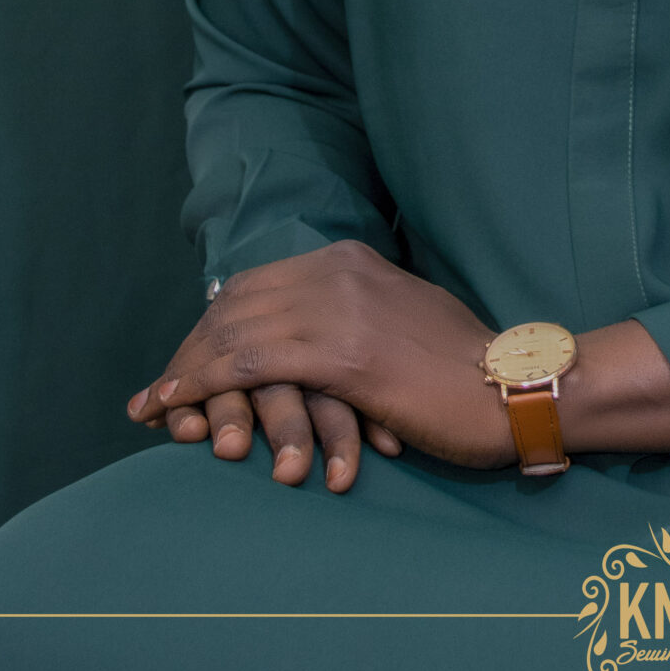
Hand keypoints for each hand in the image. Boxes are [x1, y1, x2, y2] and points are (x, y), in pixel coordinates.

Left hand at [127, 241, 669, 488]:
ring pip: (233, 333)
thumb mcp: (403, 319)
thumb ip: (356, 315)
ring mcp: (339, 309)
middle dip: (189, 350)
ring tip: (155, 409)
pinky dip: (201, 386)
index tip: (185, 361)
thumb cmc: (465, 371)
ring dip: (184, 373)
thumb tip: (316, 336)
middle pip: (235, 305)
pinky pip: (248, 365)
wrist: (514, 389)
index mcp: (351, 259)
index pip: (257, 285)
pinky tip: (176, 411)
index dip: (212, 324)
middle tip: (157, 394)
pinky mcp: (342, 354)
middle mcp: (337, 272)